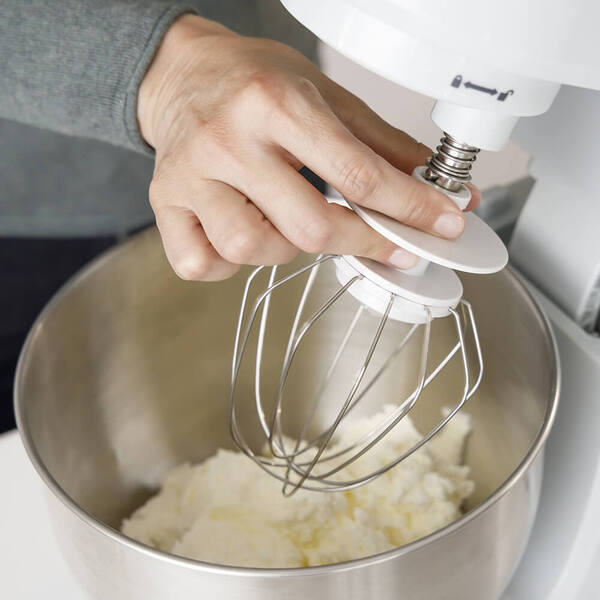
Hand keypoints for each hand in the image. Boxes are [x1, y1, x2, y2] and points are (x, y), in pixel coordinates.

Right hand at [138, 15, 479, 280]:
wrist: (181, 73)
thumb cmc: (253, 82)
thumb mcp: (324, 96)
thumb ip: (382, 145)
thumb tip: (438, 187)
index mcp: (274, 103)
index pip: (357, 173)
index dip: (410, 208)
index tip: (441, 226)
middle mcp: (228, 141)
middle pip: (308, 227)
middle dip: (360, 243)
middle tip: (381, 240)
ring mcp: (190, 177)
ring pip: (251, 250)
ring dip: (286, 250)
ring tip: (289, 222)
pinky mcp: (164, 203)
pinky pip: (200, 264)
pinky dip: (228, 265)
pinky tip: (240, 235)